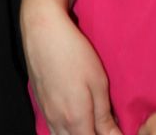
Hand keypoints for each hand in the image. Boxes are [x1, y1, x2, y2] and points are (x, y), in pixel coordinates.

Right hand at [24, 5, 122, 134]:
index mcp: (76, 120)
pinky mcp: (39, 102)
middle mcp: (58, 122)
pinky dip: (63, 132)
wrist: (43, 31)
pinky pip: (52, 129)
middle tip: (104, 127)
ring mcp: (46, 113)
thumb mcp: (98, 82)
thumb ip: (104, 115)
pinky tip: (71, 121)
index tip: (115, 132)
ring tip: (89, 126)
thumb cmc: (74, 54)